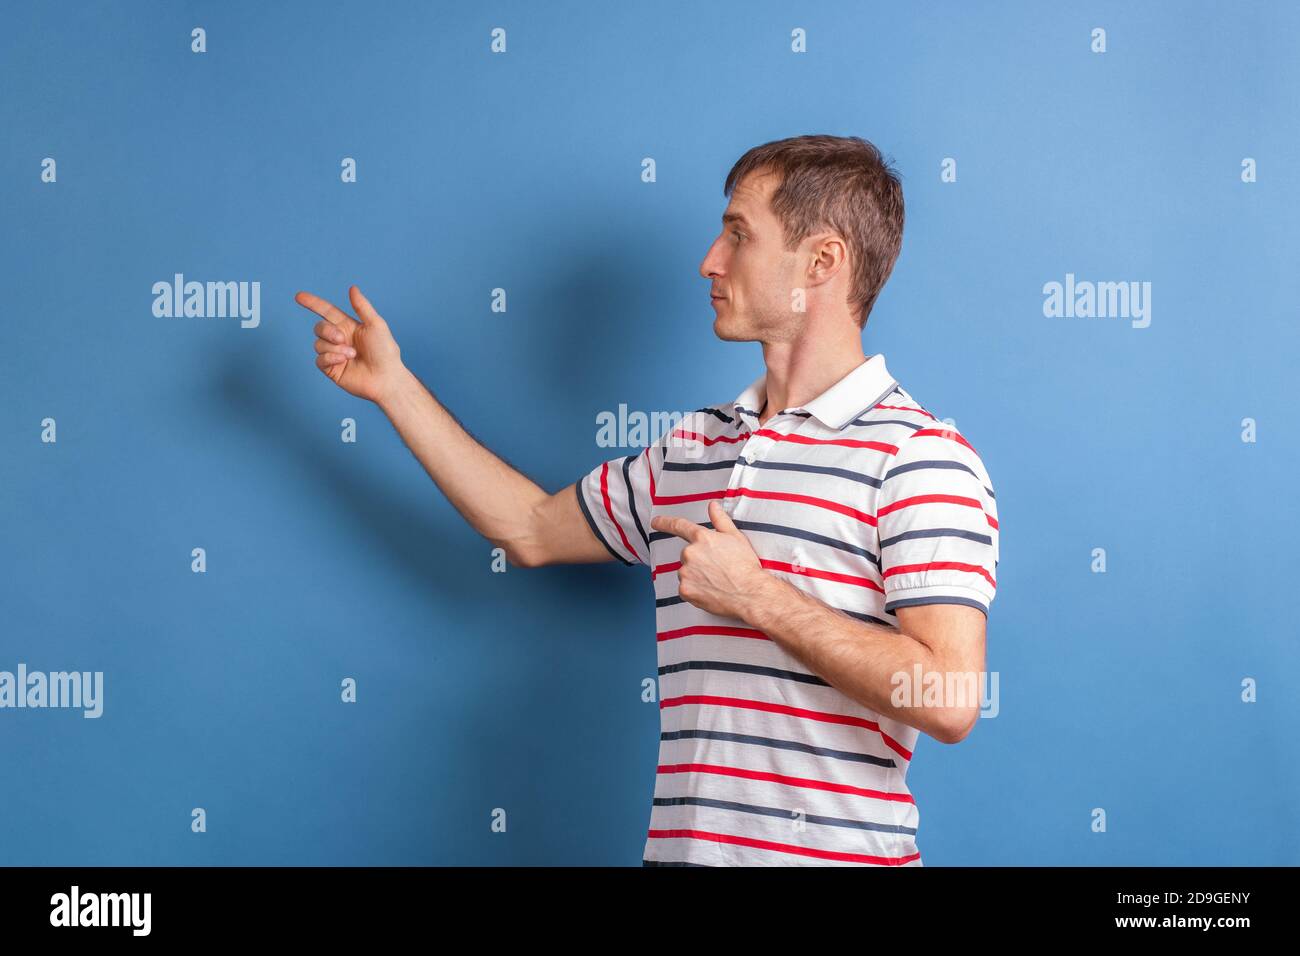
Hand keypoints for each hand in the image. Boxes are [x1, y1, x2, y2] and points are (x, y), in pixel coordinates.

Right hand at [295, 285, 405, 403]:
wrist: (386, 378)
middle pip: (319, 327)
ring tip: (352, 354)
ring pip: (318, 344)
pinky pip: (319, 359)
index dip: (313, 303)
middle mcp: (340, 339)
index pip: (326, 311)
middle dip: (327, 331)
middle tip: (341, 338)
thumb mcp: (376, 324)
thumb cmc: (385, 351)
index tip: (299, 296)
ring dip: (334, 348)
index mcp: (348, 326)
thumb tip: (352, 288)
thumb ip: (362, 306)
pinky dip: (330, 358)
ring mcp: (334, 354)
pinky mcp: (332, 369)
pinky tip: (343, 361)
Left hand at [650, 499, 770, 618]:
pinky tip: (711, 591)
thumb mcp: (736, 537)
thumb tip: (712, 505)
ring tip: (716, 581)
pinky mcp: (685, 590)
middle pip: (687, 554)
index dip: (665, 522)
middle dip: (699, 560)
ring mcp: (686, 572)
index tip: (656, 522)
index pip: (679, 526)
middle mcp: (690, 553)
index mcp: (701, 538)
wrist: (750, 593)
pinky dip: (695, 590)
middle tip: (718, 568)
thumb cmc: (745, 565)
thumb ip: (720, 520)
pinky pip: (686, 588)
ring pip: (686, 572)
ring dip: (696, 575)